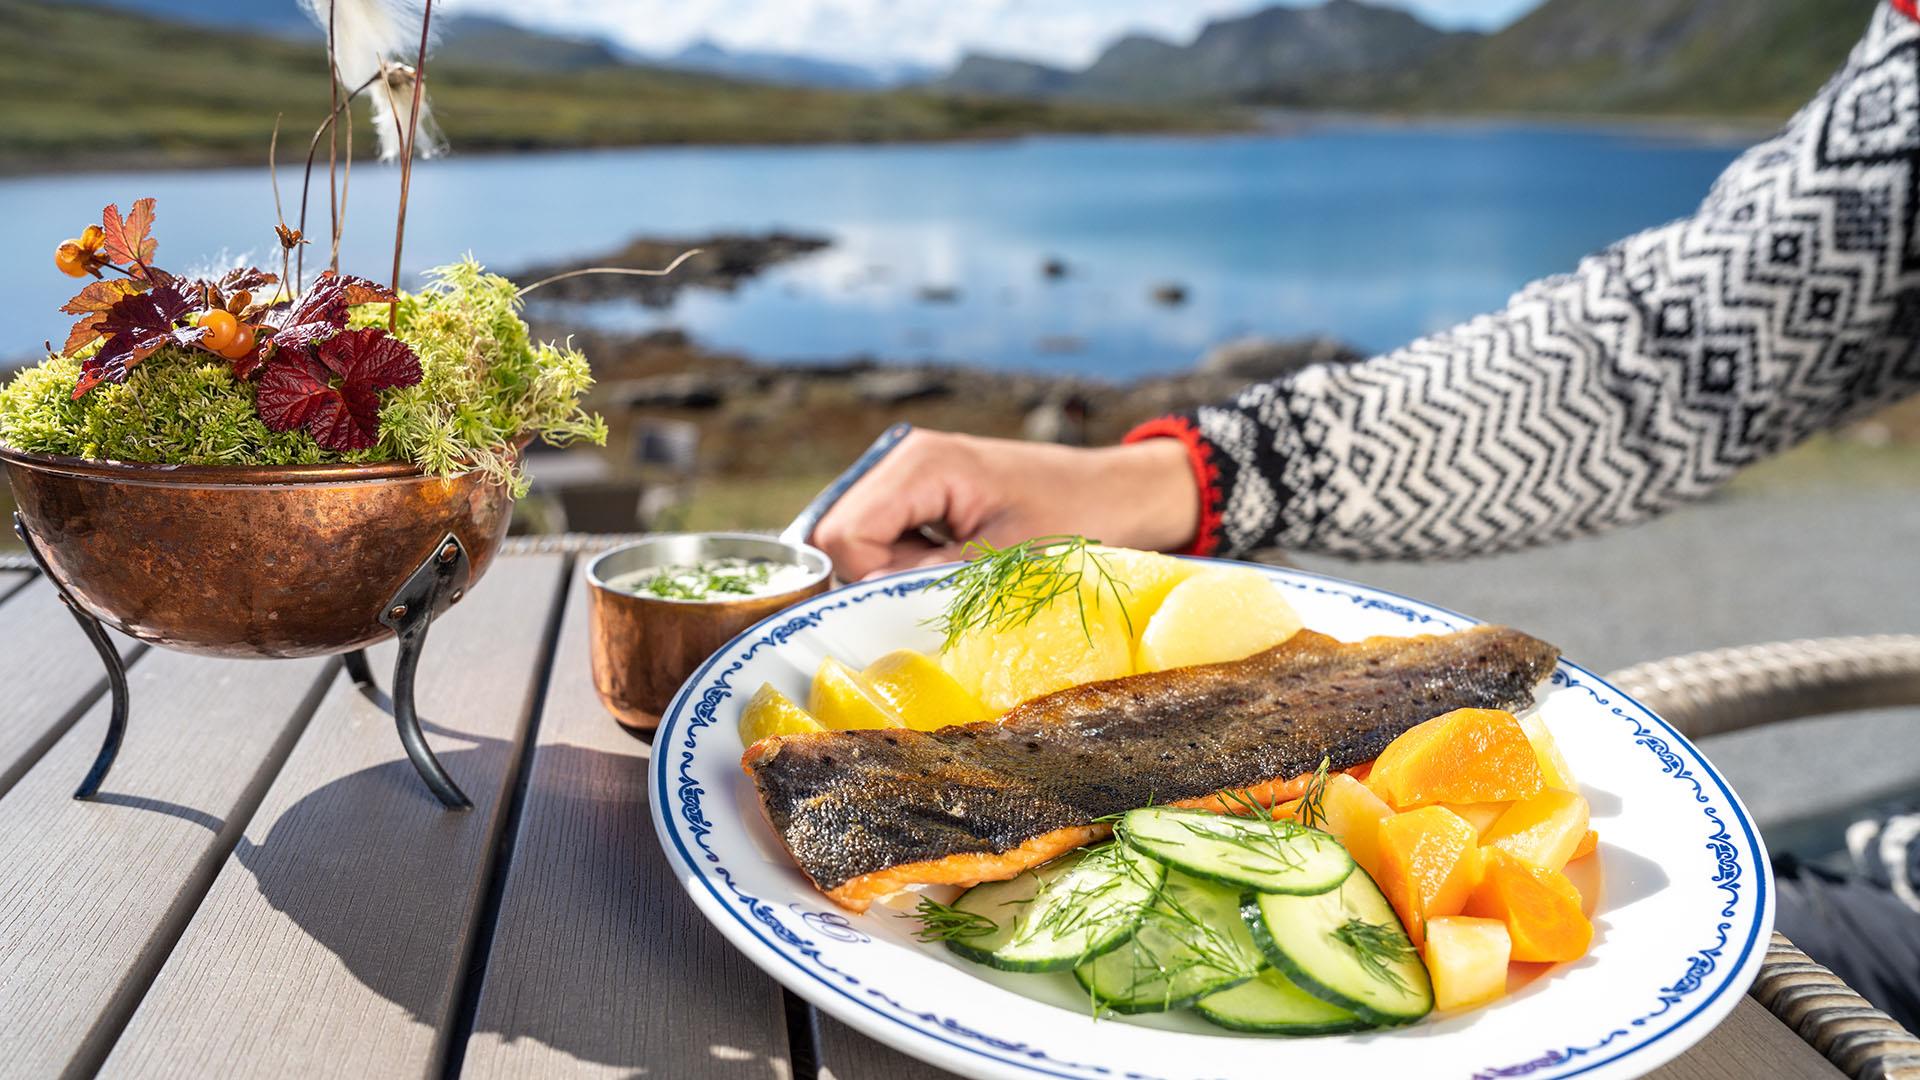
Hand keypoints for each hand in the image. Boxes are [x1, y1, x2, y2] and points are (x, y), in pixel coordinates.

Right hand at [810, 429, 1199, 579]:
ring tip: (954, 567)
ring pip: (857, 542)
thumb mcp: (1002, 558)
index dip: (869, 579)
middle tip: (942, 581)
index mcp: (920, 464)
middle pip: (839, 537)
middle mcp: (902, 461)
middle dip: (878, 574)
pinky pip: (884, 538)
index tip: (921, 594)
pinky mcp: (920, 493)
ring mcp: (908, 475)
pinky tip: (952, 559)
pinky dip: (909, 561)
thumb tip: (864, 601)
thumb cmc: (1075, 517)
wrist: (1117, 493)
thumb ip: (928, 577)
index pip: (842, 536)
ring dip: (895, 569)